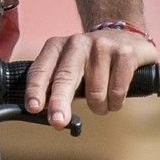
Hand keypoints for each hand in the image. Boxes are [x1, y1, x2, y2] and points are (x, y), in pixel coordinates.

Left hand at [23, 20, 158, 128]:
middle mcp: (77, 43)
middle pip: (66, 77)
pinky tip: (115, 100)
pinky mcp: (125, 53)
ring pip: (96, 92)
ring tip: (101, 104)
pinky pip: (117, 91)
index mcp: (57, 46)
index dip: (36, 89)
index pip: (41, 69)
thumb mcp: (68, 65)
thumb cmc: (90, 60)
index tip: (33, 108)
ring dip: (99, 108)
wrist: (124, 36)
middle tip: (58, 123)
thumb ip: (55, 85)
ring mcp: (102, 46)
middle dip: (60, 102)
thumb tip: (42, 113)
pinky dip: (115, 103)